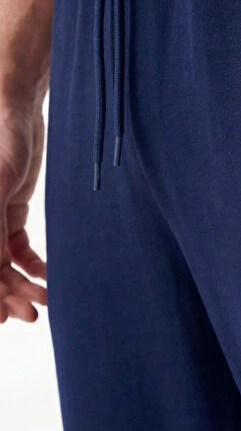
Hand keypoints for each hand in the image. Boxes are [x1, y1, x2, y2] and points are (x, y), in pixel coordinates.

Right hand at [0, 104, 46, 321]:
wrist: (18, 112)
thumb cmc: (0, 143)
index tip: (2, 319)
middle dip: (5, 297)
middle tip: (32, 313)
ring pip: (1, 266)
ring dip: (20, 286)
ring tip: (44, 298)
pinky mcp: (8, 214)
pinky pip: (16, 250)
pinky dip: (31, 266)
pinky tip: (46, 276)